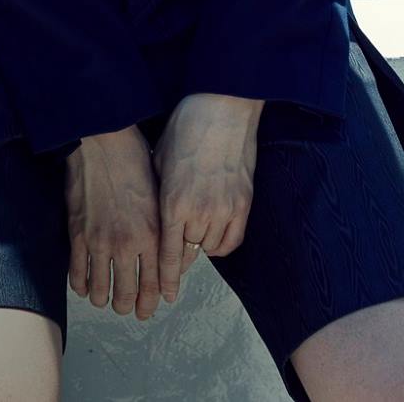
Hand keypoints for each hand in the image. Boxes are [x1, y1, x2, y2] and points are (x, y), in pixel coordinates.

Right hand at [63, 124, 164, 321]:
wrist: (102, 143)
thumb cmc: (135, 161)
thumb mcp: (159, 196)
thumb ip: (161, 229)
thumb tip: (164, 253)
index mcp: (152, 234)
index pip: (154, 283)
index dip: (152, 302)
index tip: (150, 309)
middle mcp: (127, 244)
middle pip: (127, 293)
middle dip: (129, 307)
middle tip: (128, 309)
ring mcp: (99, 242)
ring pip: (100, 290)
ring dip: (103, 299)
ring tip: (104, 298)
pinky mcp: (77, 235)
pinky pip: (77, 274)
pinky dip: (81, 285)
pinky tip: (84, 285)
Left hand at [151, 93, 261, 304]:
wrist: (223, 108)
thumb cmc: (186, 127)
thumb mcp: (160, 161)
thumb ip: (159, 194)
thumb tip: (157, 216)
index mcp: (173, 203)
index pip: (168, 254)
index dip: (165, 279)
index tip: (164, 296)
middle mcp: (200, 212)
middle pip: (189, 253)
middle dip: (180, 254)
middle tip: (175, 250)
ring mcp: (226, 209)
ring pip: (210, 247)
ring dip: (200, 243)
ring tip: (194, 227)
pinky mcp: (245, 203)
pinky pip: (233, 239)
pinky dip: (222, 241)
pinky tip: (214, 231)